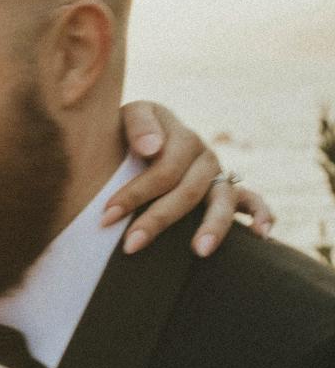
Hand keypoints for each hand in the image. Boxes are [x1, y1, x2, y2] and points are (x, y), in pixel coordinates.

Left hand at [111, 101, 273, 255]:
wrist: (140, 132)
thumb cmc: (129, 129)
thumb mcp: (130, 115)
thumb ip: (138, 125)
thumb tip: (152, 149)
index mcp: (182, 137)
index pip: (163, 170)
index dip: (135, 194)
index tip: (107, 216)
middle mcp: (205, 156)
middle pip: (188, 192)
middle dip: (158, 220)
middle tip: (130, 246)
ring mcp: (219, 174)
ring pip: (223, 200)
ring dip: (213, 226)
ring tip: (199, 252)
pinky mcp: (227, 189)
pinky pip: (253, 200)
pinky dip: (262, 215)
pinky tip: (262, 235)